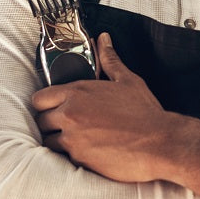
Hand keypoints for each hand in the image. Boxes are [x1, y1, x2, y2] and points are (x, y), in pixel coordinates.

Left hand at [32, 33, 171, 182]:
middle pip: (41, 121)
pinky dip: (72, 156)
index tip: (54, 107)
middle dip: (51, 123)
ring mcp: (73, 138)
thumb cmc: (145, 113)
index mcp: (77, 92)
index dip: (45, 104)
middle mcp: (70, 114)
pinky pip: (64, 158)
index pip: (39, 98)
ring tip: (77, 139)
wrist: (160, 143)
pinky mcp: (80, 159)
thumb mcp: (127, 80)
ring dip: (59, 140)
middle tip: (67, 125)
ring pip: (49, 141)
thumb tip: (104, 40)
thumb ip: (109, 60)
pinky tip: (88, 151)